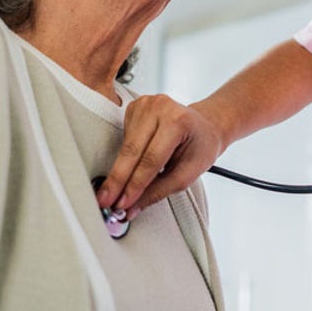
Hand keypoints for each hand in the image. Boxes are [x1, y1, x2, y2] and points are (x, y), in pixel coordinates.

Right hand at [97, 94, 225, 214]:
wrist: (206, 125)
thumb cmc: (201, 146)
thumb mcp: (188, 173)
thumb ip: (158, 191)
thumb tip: (132, 207)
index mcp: (178, 121)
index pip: (151, 159)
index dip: (134, 184)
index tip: (122, 204)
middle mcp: (159, 107)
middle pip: (131, 150)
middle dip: (118, 180)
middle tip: (106, 201)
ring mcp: (145, 104)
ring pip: (124, 145)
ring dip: (119, 172)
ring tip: (114, 192)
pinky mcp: (134, 107)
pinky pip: (123, 138)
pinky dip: (123, 157)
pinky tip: (128, 166)